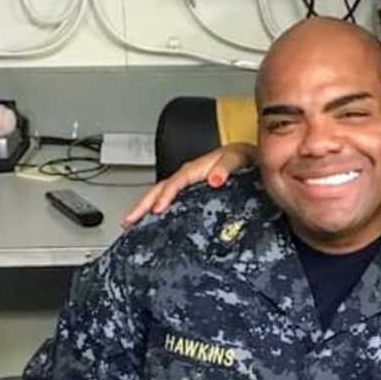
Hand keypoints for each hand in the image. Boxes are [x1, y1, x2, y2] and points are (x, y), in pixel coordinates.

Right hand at [122, 144, 255, 227]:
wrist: (251, 160)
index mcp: (198, 167)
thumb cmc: (244, 159)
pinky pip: (168, 198)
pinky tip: (149, 220)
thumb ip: (227, 166)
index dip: (166, 194)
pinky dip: (154, 208)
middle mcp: (189, 175)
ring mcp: (188, 184)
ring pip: (159, 193)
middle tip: (129, 219)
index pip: (176, 181)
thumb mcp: (238, 158)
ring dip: (143, 207)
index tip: (157, 209)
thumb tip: (214, 179)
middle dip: (143, 203)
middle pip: (160, 188)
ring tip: (129, 222)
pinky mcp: (190, 191)